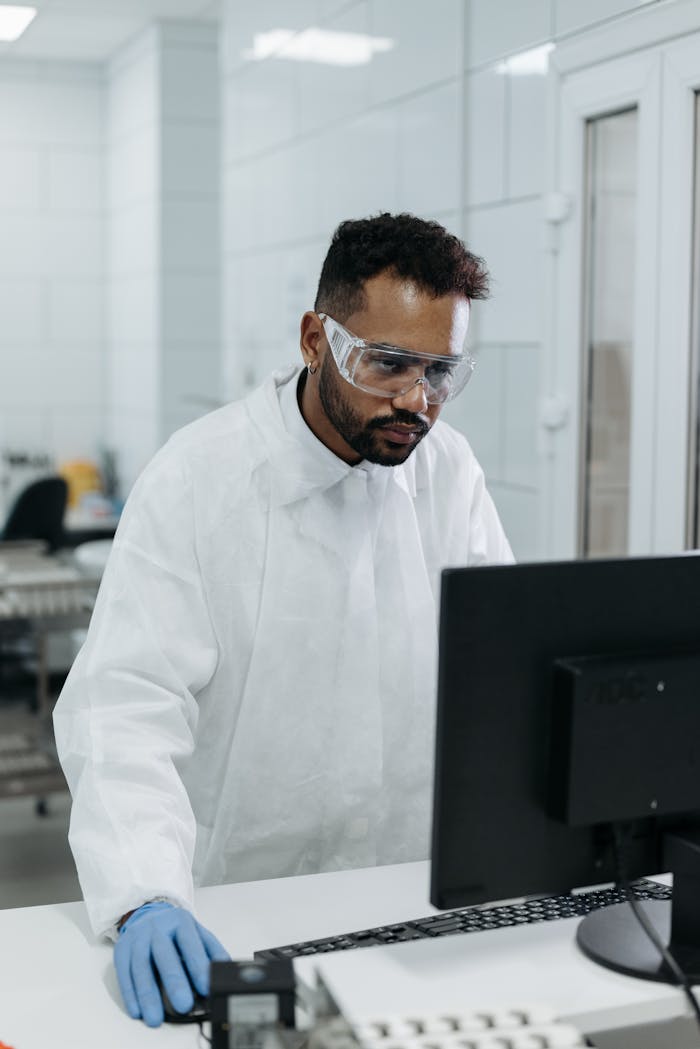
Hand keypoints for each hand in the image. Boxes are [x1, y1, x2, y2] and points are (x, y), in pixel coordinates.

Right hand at [114, 901, 229, 1026]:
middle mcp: (158, 927)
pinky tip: (137, 1010)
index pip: (190, 944)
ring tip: (156, 1018)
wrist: (147, 915)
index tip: (205, 988)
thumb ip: (211, 950)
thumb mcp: (196, 933)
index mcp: (180, 921)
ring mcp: (138, 938)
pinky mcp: (122, 950)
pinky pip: (124, 973)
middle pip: (165, 955)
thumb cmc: (175, 930)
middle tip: (184, 1005)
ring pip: (141, 967)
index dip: (198, 967)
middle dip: (174, 982)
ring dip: (148, 995)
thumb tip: (224, 971)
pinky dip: (130, 994)